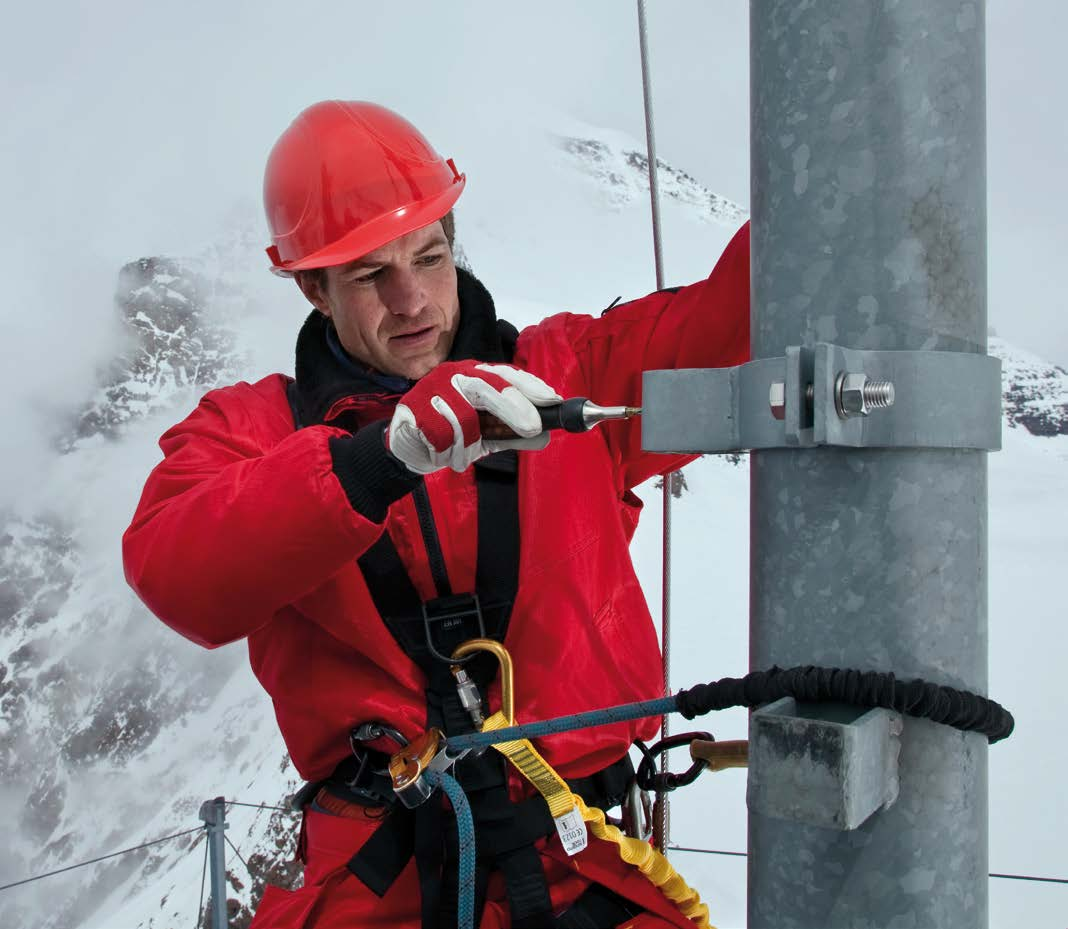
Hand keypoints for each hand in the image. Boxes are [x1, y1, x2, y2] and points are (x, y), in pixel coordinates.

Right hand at [387, 361, 562, 473]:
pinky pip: (441, 434)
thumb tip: (545, 437)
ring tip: (461, 455)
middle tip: (532, 428)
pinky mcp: (412, 409)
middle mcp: (454, 375)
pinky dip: (447, 451)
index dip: (531, 386)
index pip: (506, 374)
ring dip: (467, 443)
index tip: (553, 400)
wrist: (406, 449)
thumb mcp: (487, 438)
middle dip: (514, 407)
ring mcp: (431, 389)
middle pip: (488, 386)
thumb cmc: (450, 436)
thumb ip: (513, 435)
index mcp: (475, 376)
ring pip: (463, 415)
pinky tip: (442, 456)